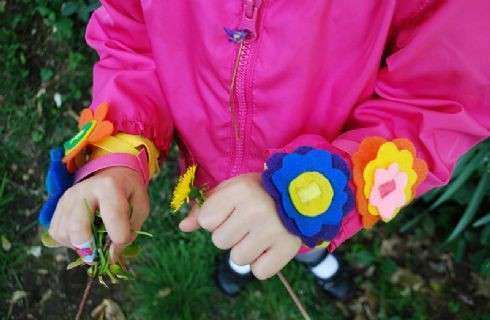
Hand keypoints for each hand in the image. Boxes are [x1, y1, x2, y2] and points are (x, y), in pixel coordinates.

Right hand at [48, 166, 149, 262]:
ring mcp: (67, 198)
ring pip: (64, 234)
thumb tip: (112, 254)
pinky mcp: (57, 208)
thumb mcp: (140, 206)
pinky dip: (70, 242)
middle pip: (77, 226)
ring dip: (80, 246)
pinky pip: (57, 234)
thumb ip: (131, 230)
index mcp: (109, 187)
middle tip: (99, 254)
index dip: (120, 238)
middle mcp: (83, 191)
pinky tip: (84, 236)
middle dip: (89, 248)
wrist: (110, 176)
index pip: (113, 216)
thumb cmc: (128, 193)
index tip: (122, 243)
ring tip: (95, 240)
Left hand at [180, 173, 301, 279]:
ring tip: (259, 233)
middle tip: (248, 222)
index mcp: (240, 191)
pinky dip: (263, 264)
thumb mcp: (232, 190)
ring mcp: (273, 230)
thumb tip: (183, 226)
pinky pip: (259, 272)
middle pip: (220, 242)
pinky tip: (270, 246)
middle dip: (231, 234)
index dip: (216, 218)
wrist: (302, 194)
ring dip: (246, 250)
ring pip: (238, 259)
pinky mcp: (287, 248)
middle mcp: (255, 210)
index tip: (232, 210)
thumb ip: (205, 207)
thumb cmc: (259, 192)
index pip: (206, 221)